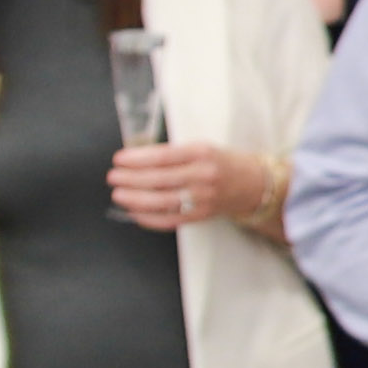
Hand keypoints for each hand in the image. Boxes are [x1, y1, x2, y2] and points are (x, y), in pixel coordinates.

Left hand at [108, 141, 274, 235]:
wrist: (254, 184)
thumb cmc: (221, 162)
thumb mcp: (201, 147)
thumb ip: (172, 153)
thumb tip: (135, 159)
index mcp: (202, 153)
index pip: (163, 156)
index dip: (137, 159)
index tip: (119, 159)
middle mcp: (203, 176)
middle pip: (159, 179)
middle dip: (131, 179)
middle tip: (113, 177)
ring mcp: (203, 198)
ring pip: (162, 201)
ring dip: (135, 199)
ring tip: (119, 194)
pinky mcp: (202, 215)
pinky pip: (170, 219)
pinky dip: (149, 218)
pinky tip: (135, 212)